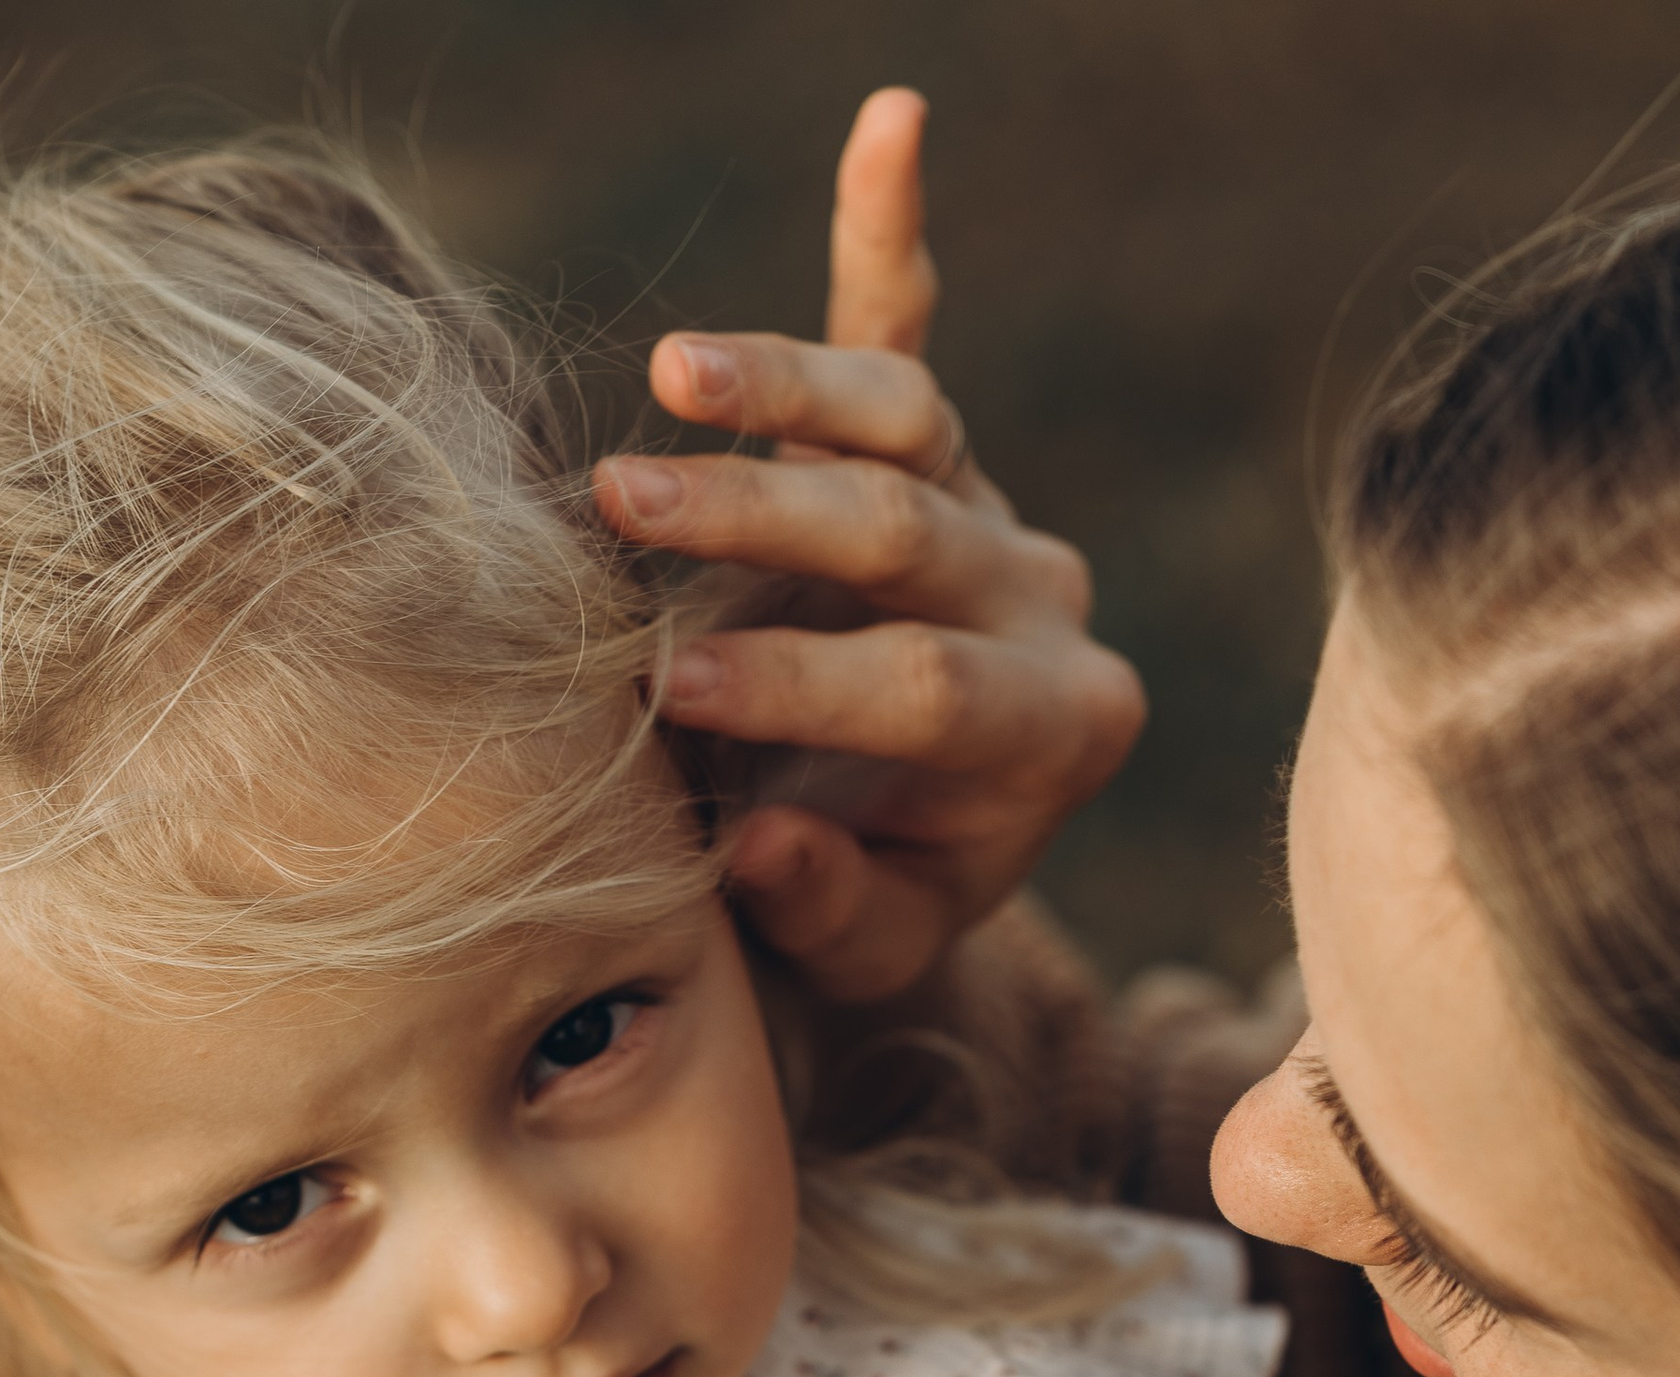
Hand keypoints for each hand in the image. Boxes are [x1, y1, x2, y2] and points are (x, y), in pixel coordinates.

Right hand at [590, 87, 1143, 1001]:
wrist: (906, 847)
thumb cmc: (875, 901)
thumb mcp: (869, 951)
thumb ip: (832, 911)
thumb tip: (768, 849)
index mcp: (1055, 728)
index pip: (928, 690)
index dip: (806, 687)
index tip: (679, 691)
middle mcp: (1040, 597)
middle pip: (901, 536)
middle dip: (760, 522)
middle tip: (625, 515)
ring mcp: (987, 507)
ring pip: (900, 422)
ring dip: (782, 386)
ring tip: (675, 374)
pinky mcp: (930, 446)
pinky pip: (910, 330)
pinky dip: (891, 230)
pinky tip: (894, 121)